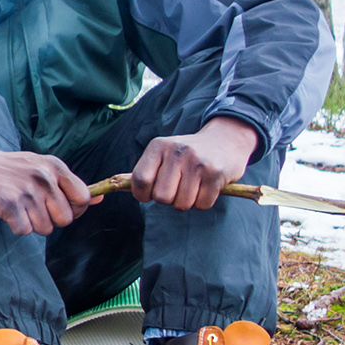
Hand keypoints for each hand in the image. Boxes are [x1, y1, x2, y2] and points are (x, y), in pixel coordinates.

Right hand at [0, 142, 94, 236]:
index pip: (83, 198)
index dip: (74, 209)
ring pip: (44, 228)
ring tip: (20, 209)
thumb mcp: (42, 167)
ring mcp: (26, 191)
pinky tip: (8, 213)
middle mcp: (43, 178)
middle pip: (65, 219)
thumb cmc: (10, 168)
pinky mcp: (8, 204)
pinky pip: (24, 231)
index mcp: (55, 167)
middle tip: (35, 210)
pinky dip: (16, 226)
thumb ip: (69, 184)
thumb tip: (100, 198)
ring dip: (32, 224)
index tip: (60, 208)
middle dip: (52, 220)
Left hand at [131, 117, 259, 210]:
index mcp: (158, 146)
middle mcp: (177, 152)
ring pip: (182, 204)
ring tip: (193, 186)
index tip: (150, 194)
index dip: (143, 194)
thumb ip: (145, 170)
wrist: (226, 139)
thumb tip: (118, 187)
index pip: (140, 180)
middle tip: (177, 188)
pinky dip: (203, 202)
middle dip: (168, 199)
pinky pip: (202, 205)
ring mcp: (198, 163)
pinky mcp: (216, 174)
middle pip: (161, 197)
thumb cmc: (188, 153)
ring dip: (186, 202)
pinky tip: (206, 187)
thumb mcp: (163, 153)